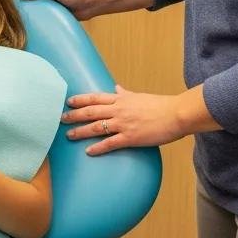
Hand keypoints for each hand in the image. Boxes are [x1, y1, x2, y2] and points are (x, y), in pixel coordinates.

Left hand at [64, 84, 184, 155]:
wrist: (176, 114)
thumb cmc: (160, 105)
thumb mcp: (139, 96)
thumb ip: (125, 93)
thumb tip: (116, 86)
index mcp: (120, 99)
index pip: (94, 98)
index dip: (80, 99)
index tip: (68, 101)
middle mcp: (118, 110)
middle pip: (90, 112)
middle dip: (74, 115)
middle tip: (61, 118)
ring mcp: (123, 124)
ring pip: (96, 127)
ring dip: (80, 131)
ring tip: (69, 135)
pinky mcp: (131, 137)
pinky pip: (110, 143)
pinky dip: (98, 147)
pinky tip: (88, 151)